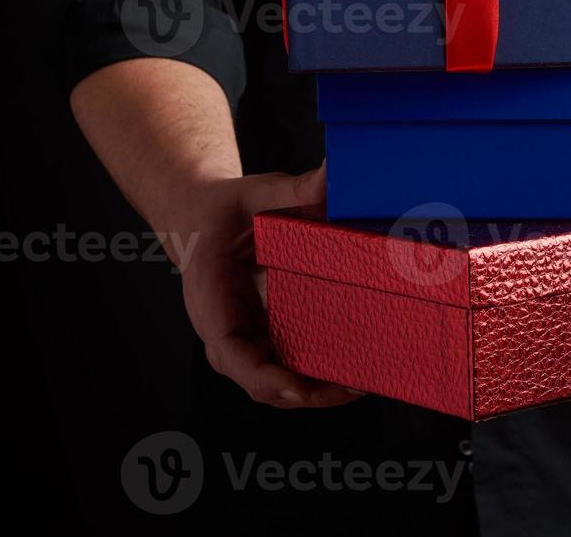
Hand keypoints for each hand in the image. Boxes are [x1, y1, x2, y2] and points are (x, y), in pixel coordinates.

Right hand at [170, 162, 362, 408]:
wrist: (206, 221)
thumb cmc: (225, 210)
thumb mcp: (256, 192)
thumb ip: (293, 190)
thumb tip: (330, 176)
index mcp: (211, 299)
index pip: (230, 351)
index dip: (264, 376)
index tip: (297, 388)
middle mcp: (225, 331)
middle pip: (260, 382)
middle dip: (307, 393)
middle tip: (355, 386)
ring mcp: (245, 340)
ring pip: (277, 385)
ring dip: (318, 392)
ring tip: (364, 384)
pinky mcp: (264, 339)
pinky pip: (288, 368)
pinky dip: (318, 377)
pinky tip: (355, 372)